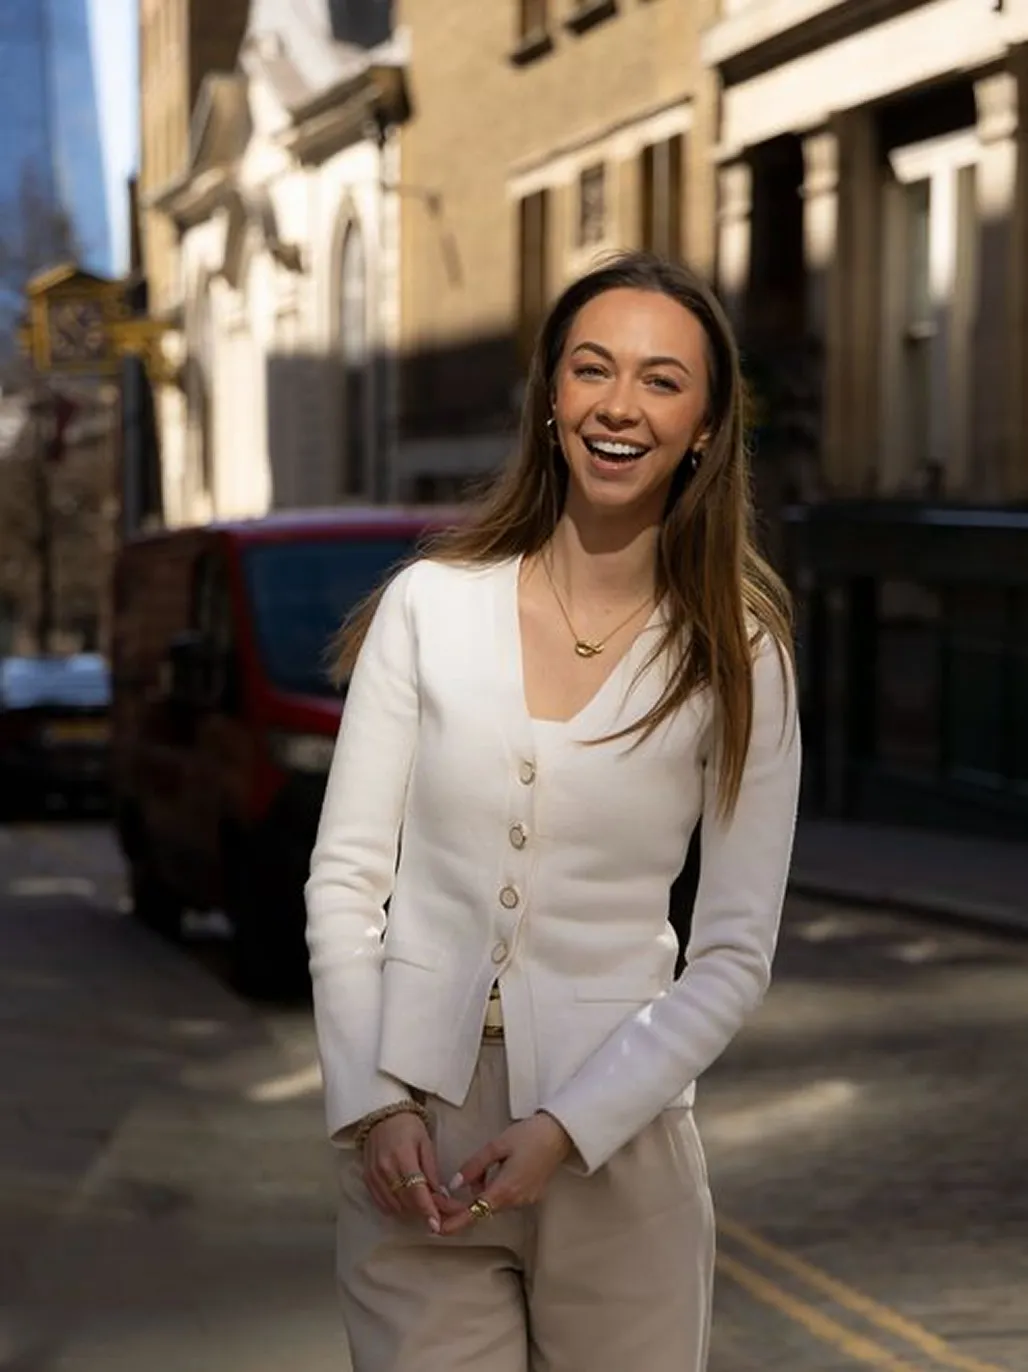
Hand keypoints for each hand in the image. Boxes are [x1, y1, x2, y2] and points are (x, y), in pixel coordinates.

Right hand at [361, 1111, 462, 1234]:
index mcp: (403, 1157)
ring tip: (422, 1205)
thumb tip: (441, 1196)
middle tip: (438, 1214)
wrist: (380, 1114)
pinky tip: (405, 1202)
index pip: (416, 1191)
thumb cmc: (408, 1126)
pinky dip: (394, 1207)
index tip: (437, 1225)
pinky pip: (381, 1203)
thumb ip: (431, 1170)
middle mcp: (385, 1170)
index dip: (427, 1210)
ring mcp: (374, 1176)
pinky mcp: (366, 1179)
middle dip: (422, 1212)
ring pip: (393, 1206)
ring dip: (409, 1210)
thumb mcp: (425, 1143)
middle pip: (405, 1202)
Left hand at [439, 1112, 572, 1236]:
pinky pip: (506, 1198)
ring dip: (480, 1193)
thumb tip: (455, 1183)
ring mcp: (525, 1200)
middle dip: (463, 1204)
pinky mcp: (532, 1195)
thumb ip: (474, 1166)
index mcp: (505, 1190)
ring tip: (477, 1170)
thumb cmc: (529, 1135)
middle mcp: (515, 1201)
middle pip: (482, 1209)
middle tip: (445, 1192)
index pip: (475, 1213)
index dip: (455, 1223)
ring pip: (494, 1203)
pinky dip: (494, 1190)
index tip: (438, 1229)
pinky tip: (493, 1171)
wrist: (560, 1134)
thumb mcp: (496, 1146)